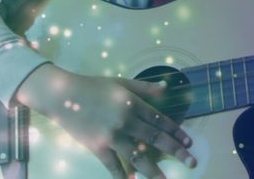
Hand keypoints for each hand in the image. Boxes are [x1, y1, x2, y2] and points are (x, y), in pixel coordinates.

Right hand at [14, 63, 195, 178]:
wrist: (62, 95)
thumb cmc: (93, 87)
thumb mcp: (121, 83)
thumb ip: (145, 88)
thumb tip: (167, 87)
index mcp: (133, 103)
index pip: (161, 120)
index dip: (177, 132)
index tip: (189, 142)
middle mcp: (126, 121)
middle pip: (156, 139)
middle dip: (176, 152)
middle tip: (191, 162)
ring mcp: (112, 136)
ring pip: (138, 157)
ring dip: (154, 170)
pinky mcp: (97, 147)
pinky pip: (113, 165)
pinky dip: (123, 176)